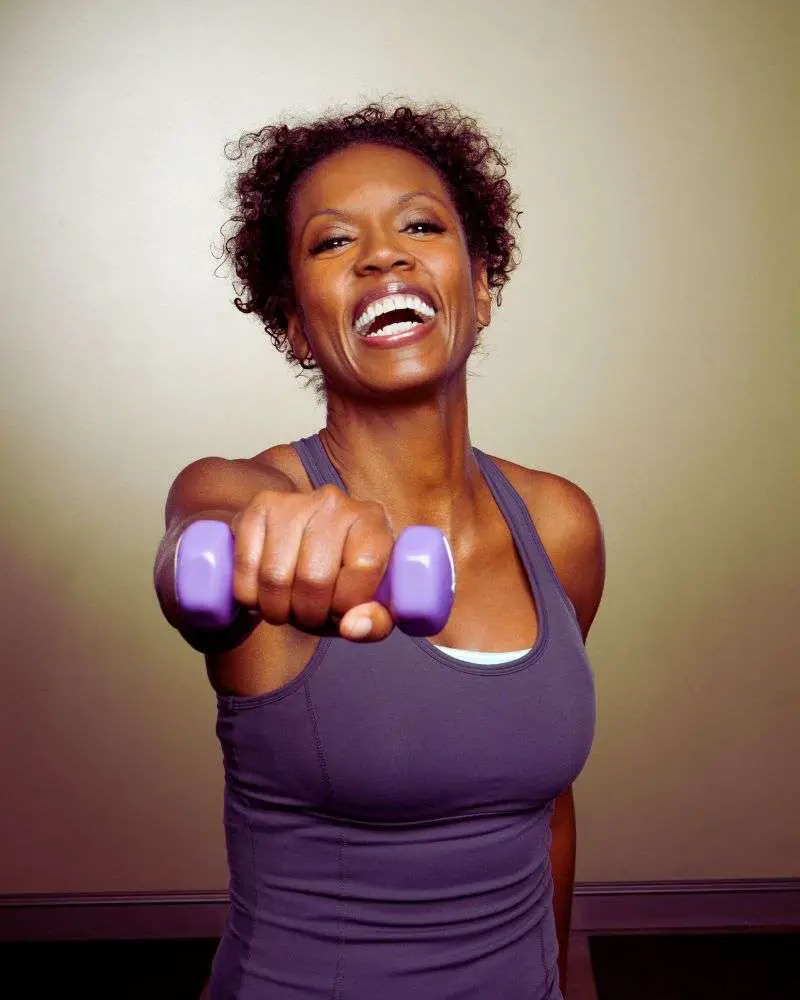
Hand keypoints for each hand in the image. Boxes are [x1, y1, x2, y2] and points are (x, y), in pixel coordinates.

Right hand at [230, 484, 394, 640]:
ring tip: (287, 608)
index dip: (348, 603)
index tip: (341, 612)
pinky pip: (246, 566)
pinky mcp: (259, 507)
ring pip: (276, 576)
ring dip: (277, 609)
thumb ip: (374, 622)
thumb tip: (352, 627)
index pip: (364, 567)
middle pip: (315, 577)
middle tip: (309, 615)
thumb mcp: (371, 604)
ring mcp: (293, 502)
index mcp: (372, 520)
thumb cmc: (344, 580)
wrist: (307, 548)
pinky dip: (250, 596)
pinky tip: (263, 595)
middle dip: (309, 613)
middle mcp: (334, 503)